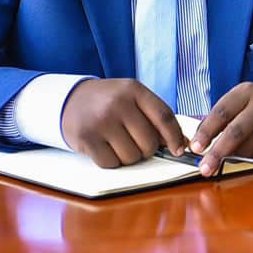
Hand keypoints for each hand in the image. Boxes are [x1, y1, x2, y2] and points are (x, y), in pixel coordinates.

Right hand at [61, 78, 187, 167]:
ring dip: (129, 156)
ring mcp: (101, 121)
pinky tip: (105, 147)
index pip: (163, 116)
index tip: (179, 149)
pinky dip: (112, 161)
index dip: (175, 137)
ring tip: (118, 142)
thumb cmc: (109, 101)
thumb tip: (181, 143)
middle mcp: (118, 103)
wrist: (71, 100)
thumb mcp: (132, 97)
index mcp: (134, 89)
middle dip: (147, 149)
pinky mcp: (87, 138)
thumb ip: (155, 115)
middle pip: (149, 142)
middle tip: (135, 141)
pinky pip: (112, 163)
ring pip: (132, 156)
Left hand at [189, 83, 252, 175]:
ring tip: (217, 164)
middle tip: (204, 167)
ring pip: (246, 150)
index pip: (222, 112)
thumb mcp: (241, 98)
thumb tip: (199, 140)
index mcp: (247, 92)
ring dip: (229, 160)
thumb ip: (221, 115)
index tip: (195, 147)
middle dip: (218, 153)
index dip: (206, 131)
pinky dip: (244, 161)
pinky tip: (239, 158)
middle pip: (236, 133)